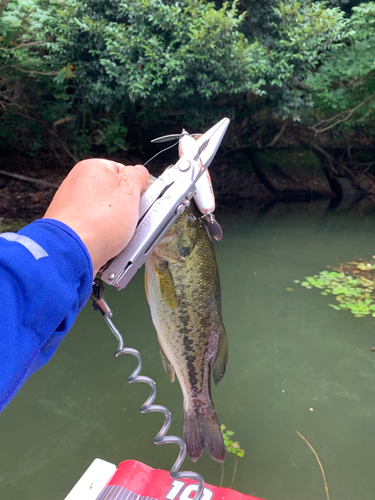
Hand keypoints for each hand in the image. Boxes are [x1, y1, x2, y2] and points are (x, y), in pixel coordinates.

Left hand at [44, 159, 148, 275]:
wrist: (72, 252)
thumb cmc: (97, 220)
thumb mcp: (129, 189)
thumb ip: (137, 176)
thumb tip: (140, 172)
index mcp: (90, 169)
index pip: (122, 172)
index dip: (137, 186)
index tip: (142, 198)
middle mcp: (78, 187)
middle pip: (115, 197)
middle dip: (127, 211)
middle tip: (133, 220)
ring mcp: (73, 211)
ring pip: (108, 219)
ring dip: (119, 229)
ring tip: (120, 237)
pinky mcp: (73, 232)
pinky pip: (98, 235)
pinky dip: (107, 241)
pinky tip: (110, 246)